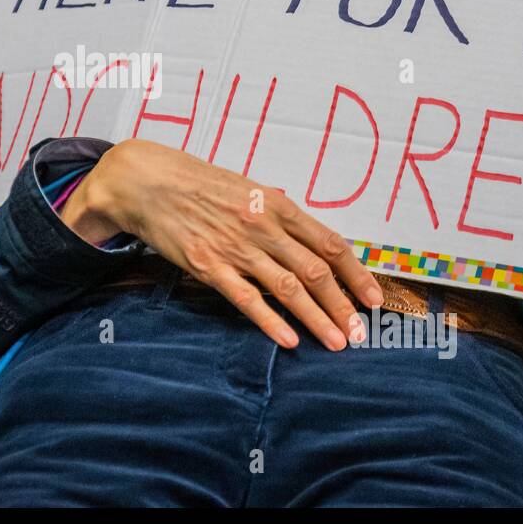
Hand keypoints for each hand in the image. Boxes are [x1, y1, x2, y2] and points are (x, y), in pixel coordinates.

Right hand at [59, 139, 383, 349]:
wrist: (148, 181)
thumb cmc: (199, 184)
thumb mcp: (248, 189)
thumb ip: (279, 216)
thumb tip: (311, 242)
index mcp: (277, 205)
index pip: (330, 244)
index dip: (356, 274)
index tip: (374, 298)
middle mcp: (262, 226)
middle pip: (315, 271)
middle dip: (343, 305)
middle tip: (359, 333)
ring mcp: (235, 247)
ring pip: (287, 288)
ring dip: (316, 318)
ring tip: (336, 343)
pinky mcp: (207, 265)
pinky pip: (246, 298)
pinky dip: (271, 321)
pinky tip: (289, 339)